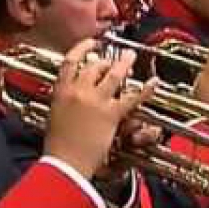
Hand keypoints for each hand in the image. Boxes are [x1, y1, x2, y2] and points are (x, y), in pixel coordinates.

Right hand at [44, 40, 154, 179]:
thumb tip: (70, 98)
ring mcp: (96, 100)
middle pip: (94, 65)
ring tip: (131, 57)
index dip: (83, 47)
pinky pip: (132, 97)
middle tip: (114, 60)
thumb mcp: (55, 117)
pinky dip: (146, 89)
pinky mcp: (111, 113)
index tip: (92, 43)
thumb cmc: (57, 147)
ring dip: (124, 63)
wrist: (63, 164)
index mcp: (61, 91)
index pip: (70, 61)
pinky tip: (153, 83)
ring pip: (114, 74)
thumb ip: (64, 103)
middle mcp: (78, 91)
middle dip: (106, 60)